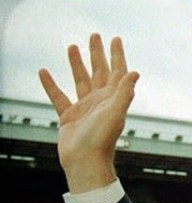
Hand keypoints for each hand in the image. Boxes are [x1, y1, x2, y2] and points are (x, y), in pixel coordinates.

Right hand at [38, 33, 138, 193]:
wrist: (85, 163)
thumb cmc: (101, 140)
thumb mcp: (114, 113)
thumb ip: (124, 93)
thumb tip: (134, 73)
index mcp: (113, 99)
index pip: (117, 72)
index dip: (117, 55)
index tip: (115, 39)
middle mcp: (100, 102)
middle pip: (99, 72)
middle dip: (97, 54)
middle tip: (94, 36)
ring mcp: (84, 109)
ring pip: (80, 80)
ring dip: (76, 64)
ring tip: (72, 46)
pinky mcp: (69, 117)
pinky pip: (58, 97)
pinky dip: (51, 85)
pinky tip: (44, 72)